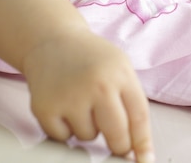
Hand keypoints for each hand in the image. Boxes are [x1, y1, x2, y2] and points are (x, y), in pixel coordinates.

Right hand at [22, 27, 153, 161]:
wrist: (52, 40)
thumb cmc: (90, 57)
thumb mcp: (119, 66)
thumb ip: (131, 100)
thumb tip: (139, 147)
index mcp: (120, 73)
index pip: (139, 117)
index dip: (143, 144)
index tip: (145, 161)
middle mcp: (97, 84)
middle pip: (117, 136)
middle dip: (118, 144)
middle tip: (114, 136)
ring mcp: (70, 96)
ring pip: (89, 137)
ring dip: (87, 127)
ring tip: (80, 99)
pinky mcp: (46, 107)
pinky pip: (63, 138)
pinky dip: (64, 128)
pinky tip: (63, 103)